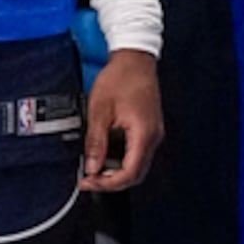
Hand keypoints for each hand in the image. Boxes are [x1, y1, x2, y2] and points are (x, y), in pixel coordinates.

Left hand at [81, 50, 160, 190]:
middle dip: (112, 181)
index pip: (129, 173)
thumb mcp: (99, 110)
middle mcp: (153, 137)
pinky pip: (137, 152)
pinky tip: (107, 153)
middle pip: (135, 174)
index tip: (89, 182)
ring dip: (117, 171)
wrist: (134, 59)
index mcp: (143, 134)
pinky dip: (122, 159)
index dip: (108, 184)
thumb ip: (96, 142)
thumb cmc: (120, 78)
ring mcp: (153, 133)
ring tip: (95, 166)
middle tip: (90, 179)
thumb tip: (92, 166)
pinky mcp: (149, 128)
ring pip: (137, 165)